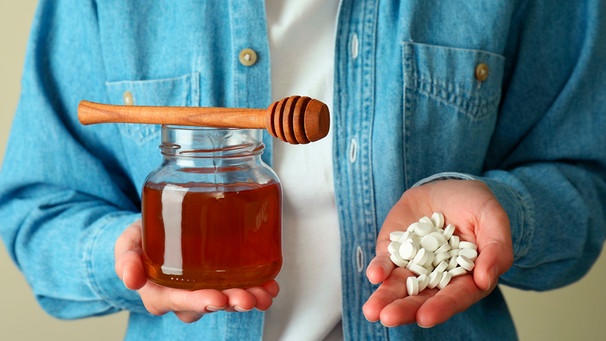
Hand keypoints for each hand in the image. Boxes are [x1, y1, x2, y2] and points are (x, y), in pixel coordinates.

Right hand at [114, 220, 278, 322]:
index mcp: (159, 292)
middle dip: (229, 302)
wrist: (158, 229)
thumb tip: (130, 278)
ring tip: (264, 293)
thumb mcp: (127, 243)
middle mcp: (185, 296)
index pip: (177, 301)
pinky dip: (259, 287)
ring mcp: (206, 288)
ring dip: (248, 298)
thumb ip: (126, 258)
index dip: (197, 302)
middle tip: (245, 298)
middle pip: (208, 304)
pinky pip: (242, 287)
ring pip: (228, 299)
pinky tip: (270, 284)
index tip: (215, 298)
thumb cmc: (143, 239)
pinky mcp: (222, 278)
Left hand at [362, 179, 512, 327]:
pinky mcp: (394, 252)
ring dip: (385, 298)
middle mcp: (438, 278)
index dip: (442, 307)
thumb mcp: (493, 218)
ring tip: (372, 311)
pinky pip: (385, 264)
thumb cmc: (475, 206)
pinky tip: (374, 275)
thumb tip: (485, 280)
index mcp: (467, 278)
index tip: (425, 317)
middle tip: (389, 317)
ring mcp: (413, 266)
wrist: (447, 189)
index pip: (456, 296)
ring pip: (399, 286)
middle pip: (423, 298)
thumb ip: (496, 249)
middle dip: (406, 309)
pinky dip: (378, 269)